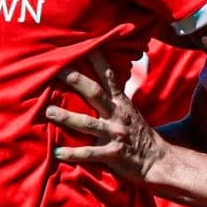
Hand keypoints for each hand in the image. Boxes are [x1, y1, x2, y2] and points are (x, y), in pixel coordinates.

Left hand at [46, 51, 166, 182]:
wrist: (158, 161)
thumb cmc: (139, 135)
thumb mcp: (129, 112)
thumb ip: (113, 98)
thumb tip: (97, 81)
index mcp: (121, 103)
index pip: (108, 76)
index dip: (98, 60)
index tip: (85, 45)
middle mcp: (118, 115)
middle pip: (95, 93)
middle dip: (76, 81)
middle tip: (57, 70)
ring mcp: (115, 134)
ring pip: (88, 123)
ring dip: (67, 117)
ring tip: (49, 112)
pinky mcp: (113, 154)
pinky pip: (89, 153)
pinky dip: (72, 153)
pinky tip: (56, 153)